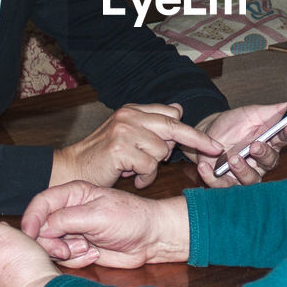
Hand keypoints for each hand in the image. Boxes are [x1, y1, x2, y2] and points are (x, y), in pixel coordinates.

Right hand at [21, 179, 189, 269]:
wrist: (152, 239)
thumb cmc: (131, 218)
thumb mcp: (98, 215)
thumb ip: (67, 219)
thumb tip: (42, 228)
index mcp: (73, 194)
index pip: (40, 203)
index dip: (30, 219)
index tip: (29, 235)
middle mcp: (69, 211)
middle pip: (41, 229)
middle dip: (51, 242)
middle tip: (68, 249)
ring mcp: (74, 231)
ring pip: (51, 247)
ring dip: (67, 253)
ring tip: (88, 248)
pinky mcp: (80, 248)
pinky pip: (65, 259)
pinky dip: (77, 260)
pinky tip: (95, 254)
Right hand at [51, 102, 223, 188]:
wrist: (71, 169)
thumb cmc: (102, 157)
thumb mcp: (128, 135)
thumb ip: (152, 123)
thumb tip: (179, 108)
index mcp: (133, 110)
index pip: (171, 114)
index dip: (192, 130)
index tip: (212, 143)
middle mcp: (129, 116)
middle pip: (174, 127)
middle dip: (198, 140)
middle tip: (215, 150)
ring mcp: (124, 130)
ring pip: (162, 151)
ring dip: (153, 167)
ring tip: (136, 171)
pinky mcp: (119, 148)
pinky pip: (149, 166)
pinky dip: (144, 177)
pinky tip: (131, 178)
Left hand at [188, 102, 286, 185]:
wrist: (208, 132)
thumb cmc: (234, 124)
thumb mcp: (253, 113)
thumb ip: (274, 112)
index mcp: (270, 142)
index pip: (284, 139)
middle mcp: (260, 162)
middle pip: (269, 162)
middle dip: (263, 153)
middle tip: (255, 145)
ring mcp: (244, 173)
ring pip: (250, 179)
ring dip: (242, 169)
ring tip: (232, 158)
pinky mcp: (225, 181)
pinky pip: (222, 185)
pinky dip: (212, 178)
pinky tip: (204, 166)